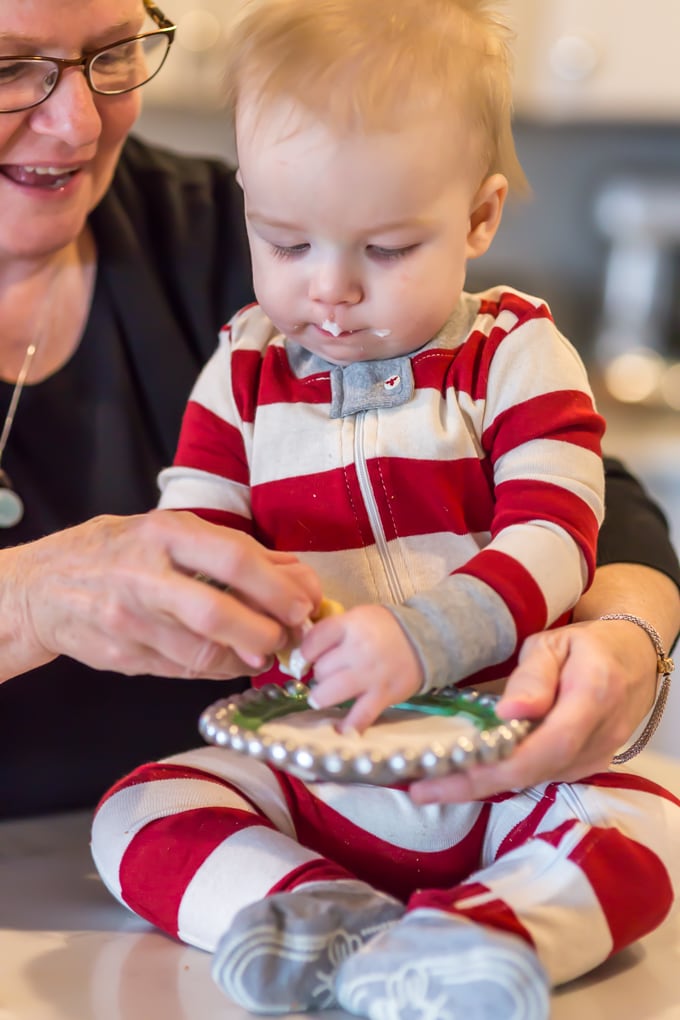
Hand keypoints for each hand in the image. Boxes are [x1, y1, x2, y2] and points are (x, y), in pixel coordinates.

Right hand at [2, 510, 321, 681]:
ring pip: (202, 652)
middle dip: (266, 630)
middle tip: (289, 635)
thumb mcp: (168, 532)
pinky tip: (234, 659)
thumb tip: (296, 576)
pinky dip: (219, 669)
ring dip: (247, 656)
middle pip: (217, 612)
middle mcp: (144, 576)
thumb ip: (231, 551)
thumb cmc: (117, 551)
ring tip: (267, 649)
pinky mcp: (124, 657)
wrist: (41, 588)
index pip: (234, 558)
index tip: (303, 603)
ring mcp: (130, 622)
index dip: (277, 586)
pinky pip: (184, 671)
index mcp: (163, 533)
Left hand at [300, 604, 422, 731]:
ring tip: (323, 698)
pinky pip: (360, 717)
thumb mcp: (359, 617)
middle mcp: (358, 650)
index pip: (313, 641)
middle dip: (321, 674)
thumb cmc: (386, 629)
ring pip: (329, 693)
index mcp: (351, 625)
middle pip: (321, 669)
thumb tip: (305, 653)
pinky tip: (339, 730)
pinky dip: (348, 726)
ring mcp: (370, 675)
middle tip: (329, 674)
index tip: (310, 657)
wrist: (427, 638)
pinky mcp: (383, 696)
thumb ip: (334, 631)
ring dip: (322, 698)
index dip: (306, 652)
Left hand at [409, 616, 659, 804]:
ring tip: (430, 783)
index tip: (449, 769)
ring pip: (534, 780)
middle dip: (475, 784)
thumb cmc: (585, 645)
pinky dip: (501, 778)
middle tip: (421, 787)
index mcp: (592, 696)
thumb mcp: (553, 643)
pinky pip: (541, 777)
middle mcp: (599, 736)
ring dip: (482, 785)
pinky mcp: (588, 767)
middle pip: (534, 772)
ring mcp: (597, 757)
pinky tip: (466, 775)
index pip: (545, 745)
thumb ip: (532, 676)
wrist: (633, 659)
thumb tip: (508, 713)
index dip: (497, 765)